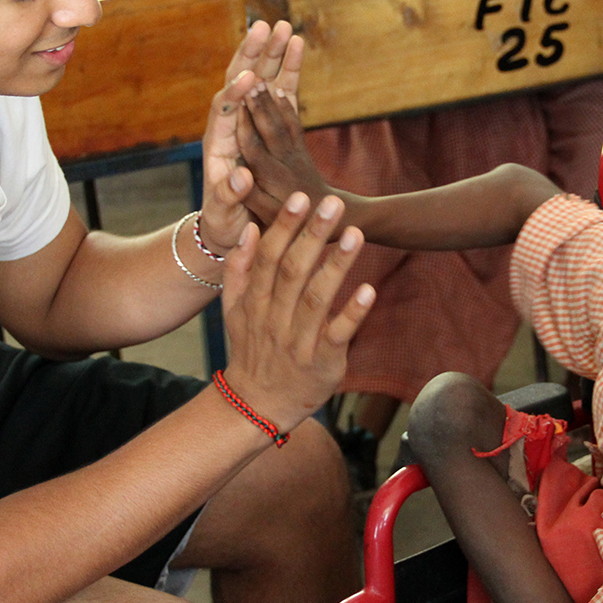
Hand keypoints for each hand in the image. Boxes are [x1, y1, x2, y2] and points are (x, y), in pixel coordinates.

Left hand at [198, 20, 306, 254]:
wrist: (229, 225)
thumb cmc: (225, 223)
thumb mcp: (224, 214)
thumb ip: (230, 196)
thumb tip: (241, 179)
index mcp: (218, 146)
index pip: (223, 111)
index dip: (235, 95)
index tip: (251, 78)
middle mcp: (230, 126)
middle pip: (237, 82)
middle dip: (252, 55)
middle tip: (265, 27)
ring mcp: (247, 121)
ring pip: (259, 79)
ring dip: (271, 53)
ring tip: (285, 26)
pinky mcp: (264, 122)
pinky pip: (276, 89)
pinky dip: (286, 68)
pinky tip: (297, 46)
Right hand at [217, 191, 374, 433]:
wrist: (256, 405)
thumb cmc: (252, 350)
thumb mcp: (233, 311)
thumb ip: (239, 270)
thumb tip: (250, 230)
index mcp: (254, 302)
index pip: (269, 256)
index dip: (284, 226)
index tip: (301, 197)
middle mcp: (274, 317)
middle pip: (293, 270)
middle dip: (313, 235)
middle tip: (333, 202)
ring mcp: (298, 340)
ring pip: (316, 298)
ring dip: (336, 265)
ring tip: (356, 234)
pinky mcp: (322, 361)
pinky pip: (339, 334)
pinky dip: (353, 312)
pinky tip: (369, 290)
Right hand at [236, 80, 334, 225]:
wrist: (333, 216)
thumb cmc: (292, 220)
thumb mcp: (268, 215)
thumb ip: (252, 195)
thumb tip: (238, 175)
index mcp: (271, 178)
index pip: (254, 149)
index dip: (245, 128)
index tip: (236, 108)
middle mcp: (284, 162)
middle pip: (270, 130)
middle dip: (259, 106)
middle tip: (249, 81)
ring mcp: (295, 154)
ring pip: (283, 123)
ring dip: (271, 101)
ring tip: (262, 79)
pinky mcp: (302, 150)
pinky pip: (294, 125)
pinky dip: (287, 107)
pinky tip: (280, 89)